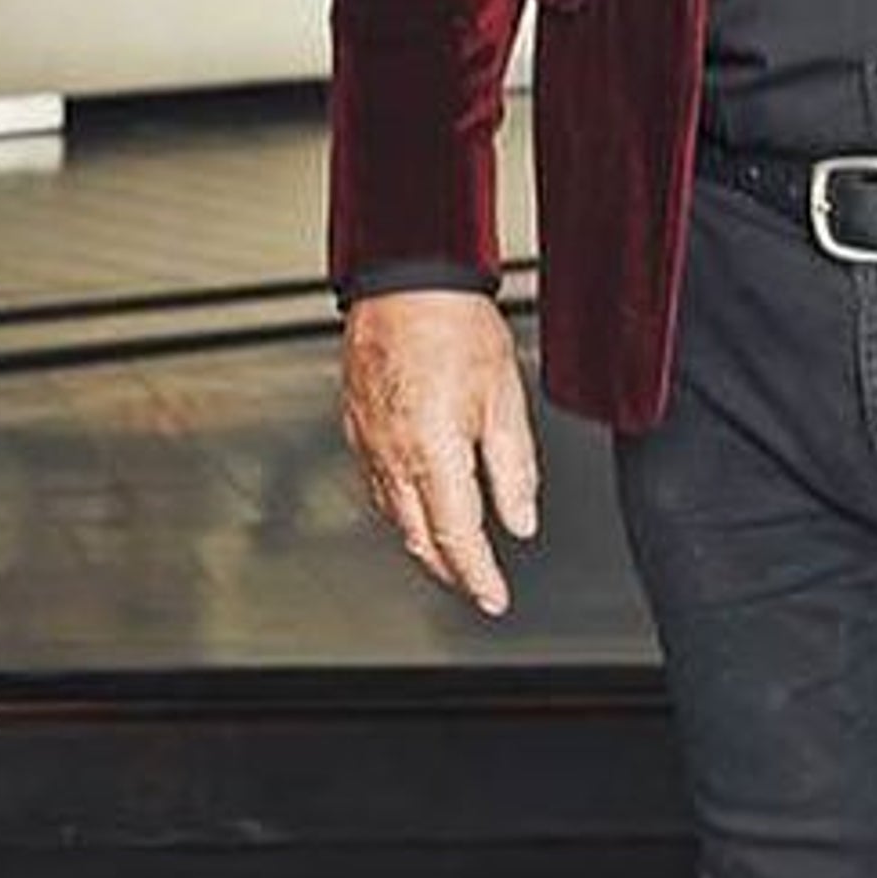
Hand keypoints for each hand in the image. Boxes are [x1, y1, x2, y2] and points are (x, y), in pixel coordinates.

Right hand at [341, 288, 539, 615]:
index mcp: (433, 454)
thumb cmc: (454, 325)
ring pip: (392, 516)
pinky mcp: (356, 426)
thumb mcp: (504, 398)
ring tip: (450, 558)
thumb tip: (520, 521)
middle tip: (476, 586)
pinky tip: (413, 506)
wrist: (405, 281)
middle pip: (419, 537)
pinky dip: (398, 509)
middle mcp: (392, 457)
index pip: (457, 537)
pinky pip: (375, 486)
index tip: (494, 596)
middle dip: (450, 571)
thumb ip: (513, 469)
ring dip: (423, 544)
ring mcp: (368, 443)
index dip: (478, 576)